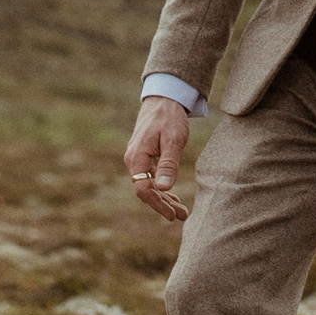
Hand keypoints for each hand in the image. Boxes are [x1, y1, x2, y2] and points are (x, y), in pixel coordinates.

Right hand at [124, 98, 190, 227]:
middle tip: (182, 216)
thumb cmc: (169, 117)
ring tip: (181, 211)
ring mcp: (137, 158)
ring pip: (148, 185)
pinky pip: (150, 177)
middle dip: (163, 205)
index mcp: (137, 157)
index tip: (172, 214)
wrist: (164, 99)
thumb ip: (168, 163)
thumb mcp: (174, 139)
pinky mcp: (144, 156)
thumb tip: (164, 188)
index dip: (157, 204)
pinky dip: (161, 188)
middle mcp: (133, 160)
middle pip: (145, 190)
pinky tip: (172, 197)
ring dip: (163, 199)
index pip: (143, 189)